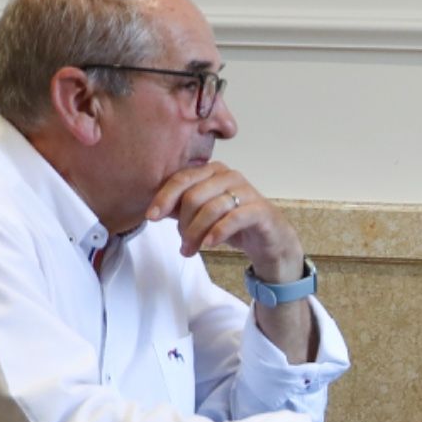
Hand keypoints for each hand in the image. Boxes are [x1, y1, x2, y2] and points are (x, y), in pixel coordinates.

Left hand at [145, 161, 304, 279]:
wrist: (270, 240)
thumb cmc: (234, 225)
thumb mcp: (203, 215)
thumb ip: (181, 209)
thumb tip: (155, 210)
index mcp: (212, 171)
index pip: (182, 179)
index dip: (164, 198)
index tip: (151, 217)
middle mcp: (229, 175)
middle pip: (194, 195)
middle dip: (183, 224)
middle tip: (183, 244)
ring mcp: (246, 190)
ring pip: (211, 208)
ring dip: (196, 233)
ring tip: (190, 250)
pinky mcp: (260, 210)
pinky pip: (233, 218)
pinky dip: (217, 232)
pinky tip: (209, 244)